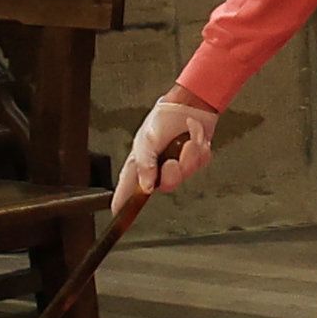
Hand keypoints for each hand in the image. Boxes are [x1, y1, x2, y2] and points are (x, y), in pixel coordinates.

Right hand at [119, 88, 220, 206]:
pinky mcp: (195, 160)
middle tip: (172, 159)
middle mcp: (158, 168)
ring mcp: (178, 165)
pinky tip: (194, 138)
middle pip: (166, 185)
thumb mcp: (147, 139)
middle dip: (173, 172)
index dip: (122, 201)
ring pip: (186, 174)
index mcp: (141, 163)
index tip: (116, 214)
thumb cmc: (163, 119)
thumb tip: (146, 188)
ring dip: (188, 156)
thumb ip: (144, 164)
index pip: (128, 187)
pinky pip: (200, 164)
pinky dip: (199, 150)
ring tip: (186, 141)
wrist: (190, 104)